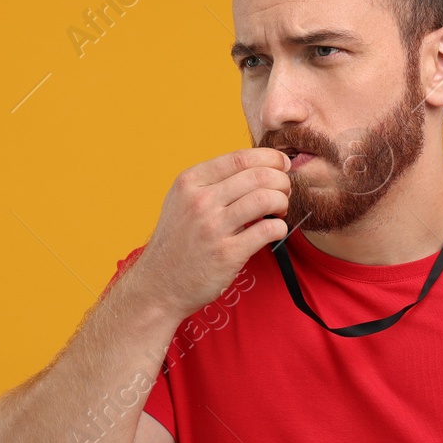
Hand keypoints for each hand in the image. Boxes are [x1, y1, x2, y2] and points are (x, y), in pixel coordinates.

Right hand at [128, 147, 290, 322]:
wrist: (158, 285)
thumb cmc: (176, 243)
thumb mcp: (181, 202)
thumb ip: (210, 183)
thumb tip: (254, 168)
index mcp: (189, 183)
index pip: (240, 158)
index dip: (270, 158)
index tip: (281, 165)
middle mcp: (200, 201)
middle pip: (258, 176)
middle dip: (281, 180)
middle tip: (284, 191)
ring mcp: (213, 228)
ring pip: (265, 199)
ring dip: (282, 201)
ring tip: (280, 210)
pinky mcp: (227, 254)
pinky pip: (267, 230)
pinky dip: (280, 227)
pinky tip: (275, 230)